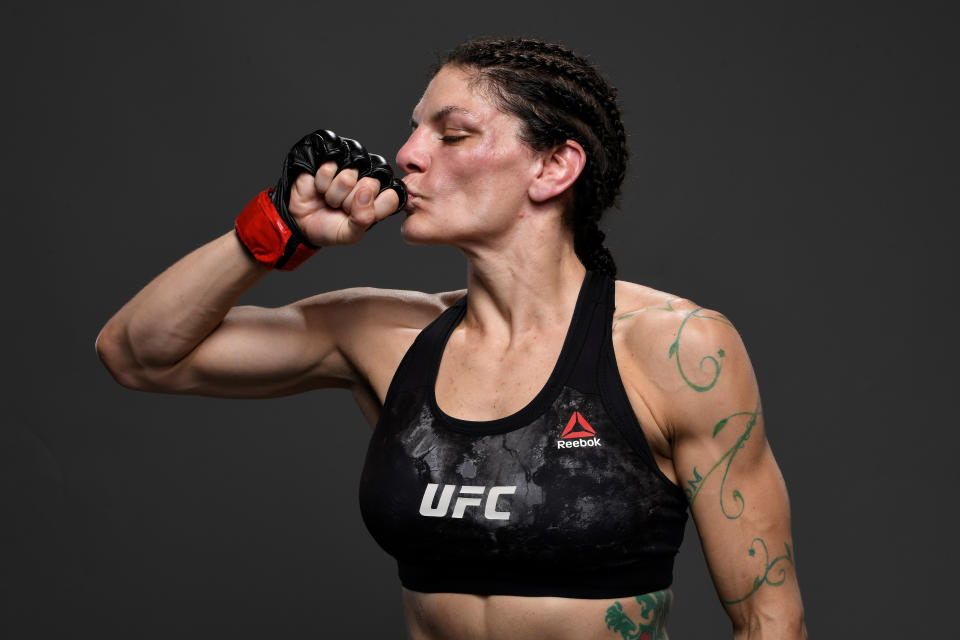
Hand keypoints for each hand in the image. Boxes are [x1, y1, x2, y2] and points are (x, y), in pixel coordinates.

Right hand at [279, 130, 405, 246]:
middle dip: (350, 202)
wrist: (301, 222)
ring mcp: (350, 170)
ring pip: (349, 176)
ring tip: (330, 200)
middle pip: (371, 184)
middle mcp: (366, 183)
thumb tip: (365, 194)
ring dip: (334, 194)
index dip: (373, 207)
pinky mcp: (332, 161)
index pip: (391, 197)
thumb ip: (363, 220)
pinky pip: (330, 168)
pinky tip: (320, 188)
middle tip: (341, 208)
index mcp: (378, 201)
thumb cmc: (328, 228)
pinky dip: (321, 183)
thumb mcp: (349, 234)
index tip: (359, 215)